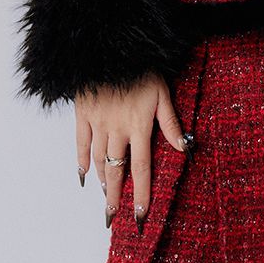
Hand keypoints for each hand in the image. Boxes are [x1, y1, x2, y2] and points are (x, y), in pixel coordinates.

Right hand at [75, 74, 188, 228]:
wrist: (110, 45)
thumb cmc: (142, 68)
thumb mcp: (162, 93)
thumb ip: (171, 124)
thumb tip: (184, 150)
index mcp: (138, 126)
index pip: (141, 169)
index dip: (140, 193)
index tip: (139, 214)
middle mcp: (116, 129)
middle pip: (116, 170)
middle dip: (115, 196)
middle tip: (114, 216)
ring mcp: (97, 122)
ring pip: (97, 159)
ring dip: (102, 181)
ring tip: (105, 197)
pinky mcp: (82, 113)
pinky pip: (79, 142)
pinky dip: (80, 160)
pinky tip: (83, 175)